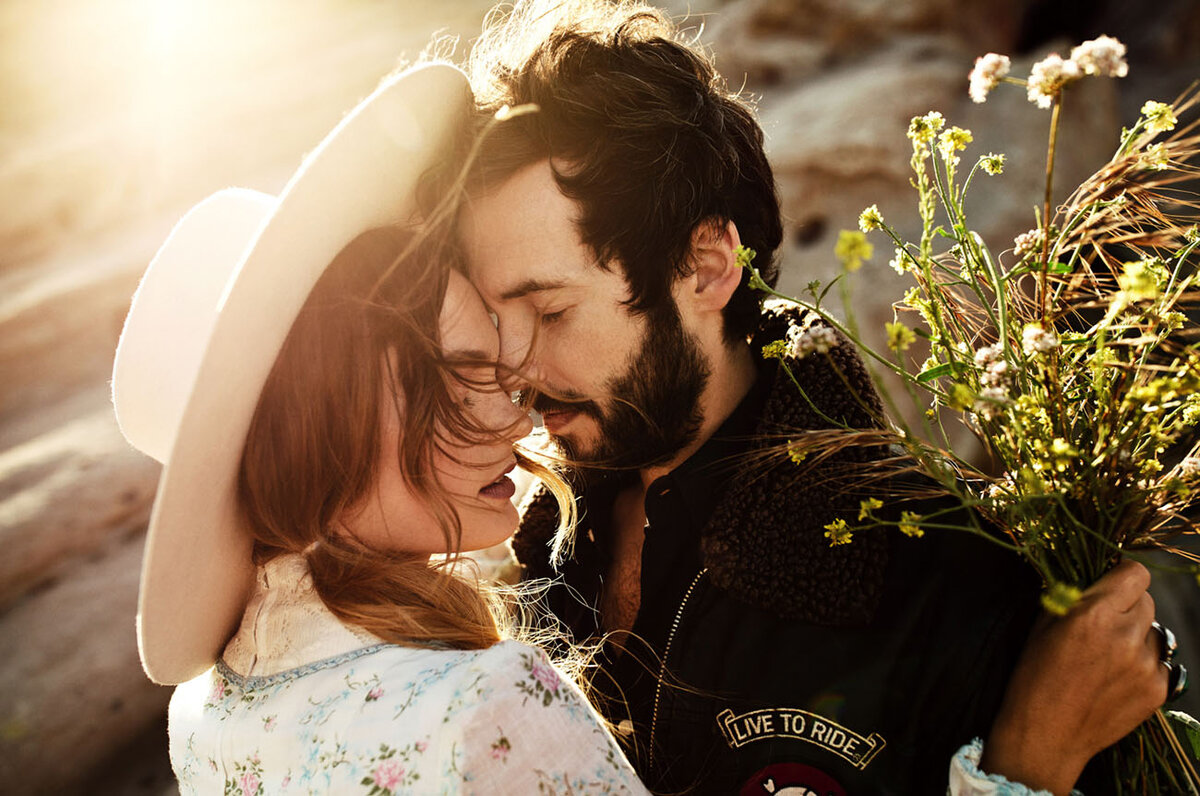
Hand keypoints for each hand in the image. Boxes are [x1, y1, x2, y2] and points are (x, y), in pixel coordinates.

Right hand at [980, 560, 1167, 794]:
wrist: (1046, 734)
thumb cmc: (1034, 676)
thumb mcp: (1043, 625)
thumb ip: (1074, 598)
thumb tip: (1093, 580)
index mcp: (1094, 614)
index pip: (1136, 574)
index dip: (1121, 577)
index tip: (1111, 586)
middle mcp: (1126, 636)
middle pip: (1147, 600)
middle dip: (1127, 606)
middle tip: (1104, 624)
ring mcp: (1146, 665)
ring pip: (1155, 632)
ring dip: (1136, 636)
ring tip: (1108, 657)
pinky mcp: (1158, 690)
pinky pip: (1159, 662)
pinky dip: (1141, 665)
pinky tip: (1115, 679)